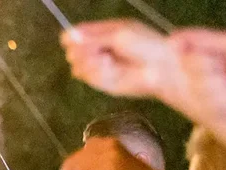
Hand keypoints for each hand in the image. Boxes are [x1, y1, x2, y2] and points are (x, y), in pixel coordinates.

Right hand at [62, 20, 177, 100]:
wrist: (160, 68)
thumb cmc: (145, 45)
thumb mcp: (119, 34)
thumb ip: (93, 36)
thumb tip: (66, 36)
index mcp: (103, 32)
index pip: (77, 33)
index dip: (72, 37)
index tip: (72, 40)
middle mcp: (98, 48)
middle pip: (72, 51)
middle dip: (81, 51)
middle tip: (97, 51)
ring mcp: (98, 66)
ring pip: (76, 66)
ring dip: (89, 63)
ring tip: (107, 61)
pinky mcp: (100, 82)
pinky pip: (86, 77)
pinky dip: (95, 72)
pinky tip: (109, 69)